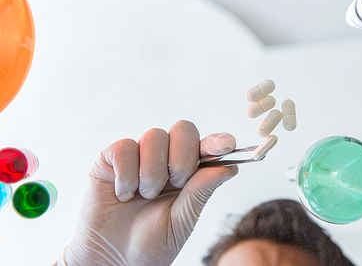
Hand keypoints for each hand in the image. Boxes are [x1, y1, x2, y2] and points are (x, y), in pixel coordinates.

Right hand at [62, 120, 237, 265]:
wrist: (112, 259)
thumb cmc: (150, 243)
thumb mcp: (182, 221)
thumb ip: (201, 191)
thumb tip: (230, 168)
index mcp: (188, 172)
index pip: (205, 146)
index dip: (217, 142)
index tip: (228, 144)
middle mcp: (165, 158)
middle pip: (183, 129)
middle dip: (182, 159)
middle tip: (173, 185)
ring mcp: (138, 155)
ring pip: (154, 136)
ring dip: (152, 173)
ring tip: (144, 196)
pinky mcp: (111, 158)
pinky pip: (124, 147)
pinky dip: (126, 175)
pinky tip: (124, 194)